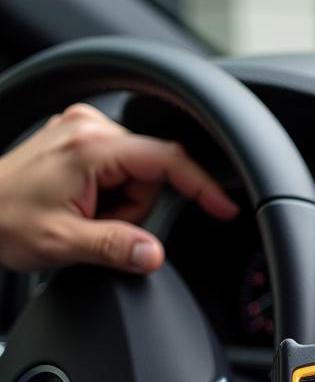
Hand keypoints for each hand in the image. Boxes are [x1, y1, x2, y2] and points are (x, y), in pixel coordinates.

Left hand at [0, 103, 237, 272]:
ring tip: (86, 217)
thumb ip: (115, 248)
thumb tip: (153, 254)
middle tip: (98, 226)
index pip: (167, 160)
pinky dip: (112, 195)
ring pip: (139, 174)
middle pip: (153, 172)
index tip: (225, 207)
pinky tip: (84, 206)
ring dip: (123, 204)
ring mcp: (83, 129)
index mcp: (90, 146)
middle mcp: (88, 127)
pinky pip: (122, 170)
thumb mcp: (61, 243)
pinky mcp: (81, 139)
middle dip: (136, 208)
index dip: (202, 185)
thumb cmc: (3, 220)